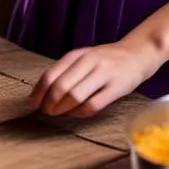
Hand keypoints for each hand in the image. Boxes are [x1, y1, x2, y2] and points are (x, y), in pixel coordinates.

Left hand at [28, 42, 161, 118]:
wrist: (137, 54)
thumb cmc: (105, 60)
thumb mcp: (83, 58)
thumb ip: (65, 72)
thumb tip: (41, 93)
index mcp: (77, 55)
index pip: (51, 74)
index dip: (39, 92)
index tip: (32, 104)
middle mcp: (89, 62)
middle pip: (61, 87)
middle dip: (49, 103)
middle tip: (46, 112)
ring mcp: (103, 74)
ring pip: (75, 96)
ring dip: (63, 109)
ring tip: (58, 114)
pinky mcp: (116, 88)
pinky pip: (93, 105)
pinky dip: (80, 113)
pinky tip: (76, 113)